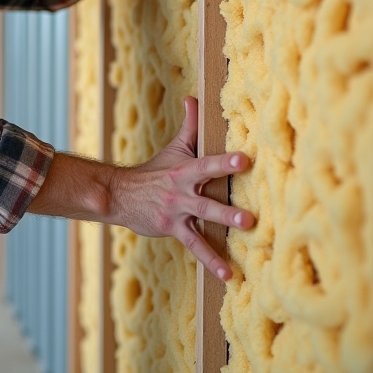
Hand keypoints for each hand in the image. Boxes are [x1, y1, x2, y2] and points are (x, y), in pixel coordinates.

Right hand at [107, 97, 253, 279]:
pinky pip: (195, 245)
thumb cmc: (154, 171)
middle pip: (207, 200)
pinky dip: (211, 260)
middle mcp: (181, 193)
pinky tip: (229, 274)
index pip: (206, 164)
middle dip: (227, 208)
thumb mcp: (172, 148)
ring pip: (203, 223)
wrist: (121, 196)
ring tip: (245, 238)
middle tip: (251, 218)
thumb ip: (190, 125)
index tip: (245, 159)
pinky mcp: (174, 229)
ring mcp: (178, 213)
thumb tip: (195, 97)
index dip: (224, 162)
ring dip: (223, 231)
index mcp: (184, 171)